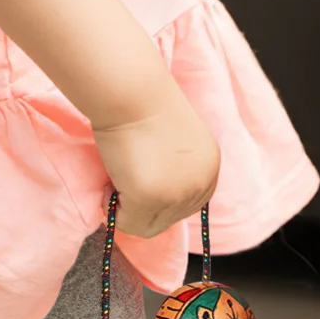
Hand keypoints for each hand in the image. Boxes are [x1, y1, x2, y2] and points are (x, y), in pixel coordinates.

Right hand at [92, 88, 220, 240]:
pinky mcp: (150, 198)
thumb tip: (154, 193)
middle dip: (140, 205)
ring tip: (116, 177)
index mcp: (210, 168)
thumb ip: (174, 168)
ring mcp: (177, 194)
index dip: (159, 199)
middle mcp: (200, 185)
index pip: (187, 206)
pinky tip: (110, 180)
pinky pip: (127, 222)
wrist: (132, 91)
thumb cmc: (145, 105)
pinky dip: (112, 207)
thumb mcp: (177, 142)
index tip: (138, 180)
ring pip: (147, 227)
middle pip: (168, 221)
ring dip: (126, 207)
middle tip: (122, 176)